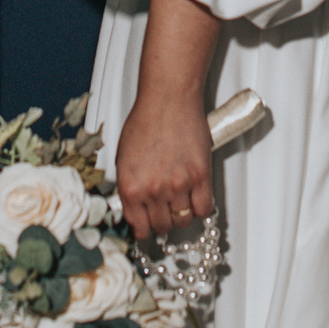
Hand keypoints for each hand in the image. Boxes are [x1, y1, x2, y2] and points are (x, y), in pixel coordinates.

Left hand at [115, 88, 213, 240]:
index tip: (148, 225)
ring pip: (183, 220)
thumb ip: (129, 186)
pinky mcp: (200, 176)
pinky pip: (204, 209)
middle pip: (162, 227)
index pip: (139, 228)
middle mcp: (153, 191)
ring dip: (182, 214)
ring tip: (180, 201)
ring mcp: (178, 185)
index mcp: (130, 187)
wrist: (168, 99)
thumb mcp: (123, 158)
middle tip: (165, 210)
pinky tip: (196, 197)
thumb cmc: (145, 121)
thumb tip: (134, 208)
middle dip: (163, 221)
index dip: (144, 228)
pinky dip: (201, 207)